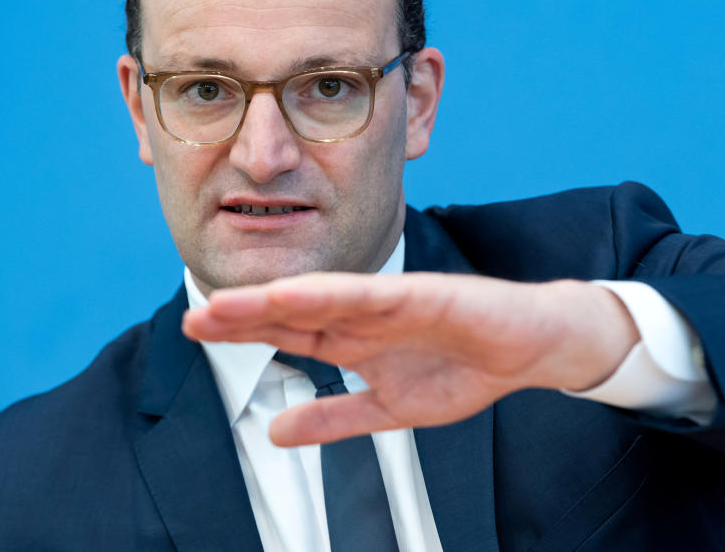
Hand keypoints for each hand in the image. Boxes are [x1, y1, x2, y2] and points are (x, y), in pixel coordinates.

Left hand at [182, 272, 639, 445]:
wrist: (529, 348)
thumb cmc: (463, 368)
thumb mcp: (388, 409)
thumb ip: (333, 418)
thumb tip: (275, 431)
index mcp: (353, 339)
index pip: (287, 334)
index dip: (243, 332)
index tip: (197, 328)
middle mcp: (363, 314)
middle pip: (293, 312)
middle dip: (245, 314)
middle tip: (195, 316)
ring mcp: (391, 302)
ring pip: (323, 297)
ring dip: (276, 300)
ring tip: (232, 303)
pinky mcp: (424, 294)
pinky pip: (375, 293)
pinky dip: (338, 294)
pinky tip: (302, 295)